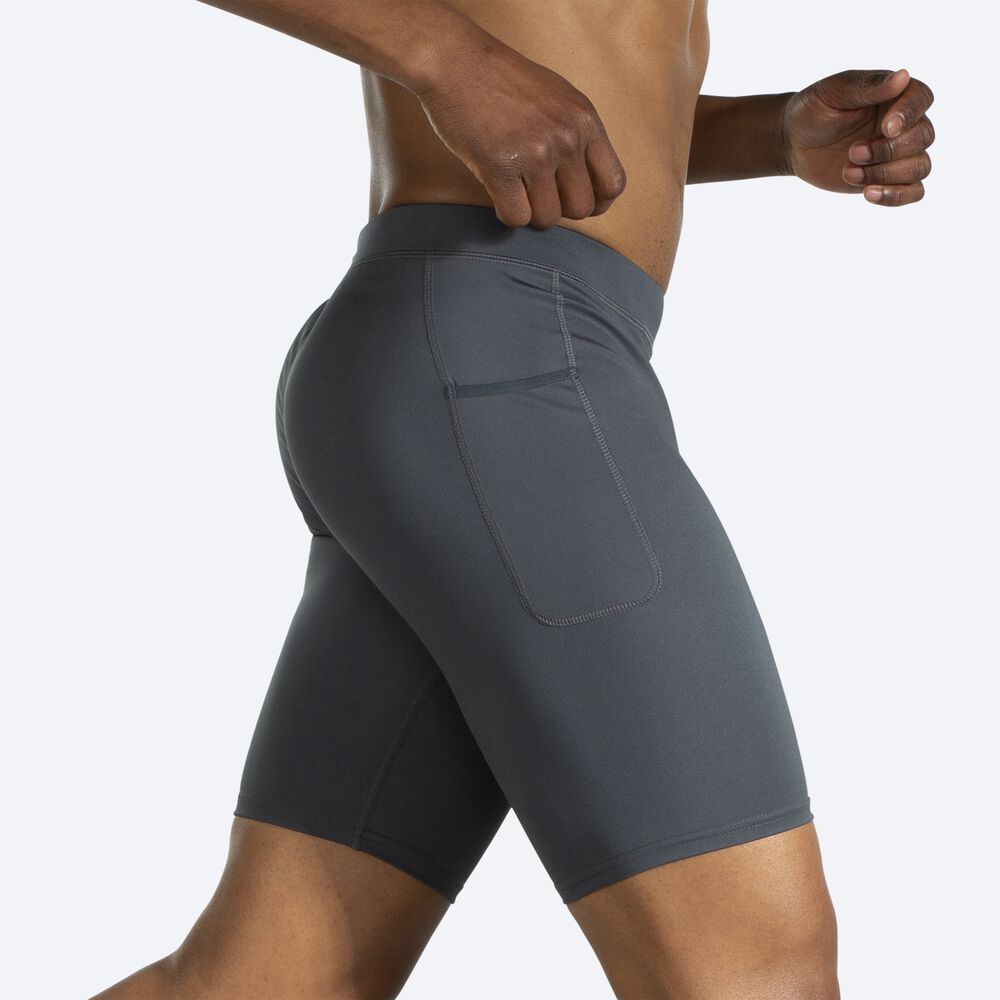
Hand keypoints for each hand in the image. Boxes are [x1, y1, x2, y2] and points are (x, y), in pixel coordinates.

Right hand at [414, 32, 626, 227]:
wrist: (455, 60)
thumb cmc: (502, 81)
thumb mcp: (557, 97)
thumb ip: (576, 134)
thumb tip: (586, 180)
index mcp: (584, 120)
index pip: (613, 184)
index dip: (597, 201)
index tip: (575, 199)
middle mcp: (566, 138)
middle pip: (581, 208)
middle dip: (560, 208)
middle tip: (538, 193)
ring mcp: (534, 153)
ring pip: (548, 218)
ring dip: (531, 212)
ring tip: (515, 188)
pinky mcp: (500, 166)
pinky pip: (516, 217)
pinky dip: (506, 212)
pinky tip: (497, 190)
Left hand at [780, 68, 934, 205]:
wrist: (793, 143)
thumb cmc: (813, 111)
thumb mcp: (833, 92)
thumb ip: (867, 86)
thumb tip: (903, 76)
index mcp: (894, 95)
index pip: (921, 99)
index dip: (909, 115)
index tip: (886, 128)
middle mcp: (904, 123)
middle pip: (924, 137)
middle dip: (888, 150)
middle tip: (852, 152)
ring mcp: (898, 153)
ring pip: (920, 166)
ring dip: (886, 174)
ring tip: (849, 173)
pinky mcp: (888, 179)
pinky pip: (913, 192)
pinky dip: (896, 196)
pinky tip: (868, 194)